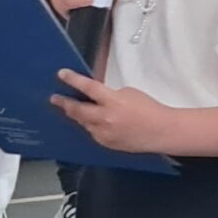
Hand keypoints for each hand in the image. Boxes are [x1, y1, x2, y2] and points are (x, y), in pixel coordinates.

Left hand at [51, 69, 175, 153]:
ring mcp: (105, 134)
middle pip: (77, 110)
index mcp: (113, 102)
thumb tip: (95, 98)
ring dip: (78, 115)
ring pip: (83, 123)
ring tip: (72, 109)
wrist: (162, 131)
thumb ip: (109, 95)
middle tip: (55, 98)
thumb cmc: (149, 109)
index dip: (72, 80)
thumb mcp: (128, 93)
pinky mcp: (107, 143)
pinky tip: (93, 122)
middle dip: (64, 103)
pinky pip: (93, 133)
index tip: (61, 74)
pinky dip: (91, 126)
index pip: (88, 88)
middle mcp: (105, 119)